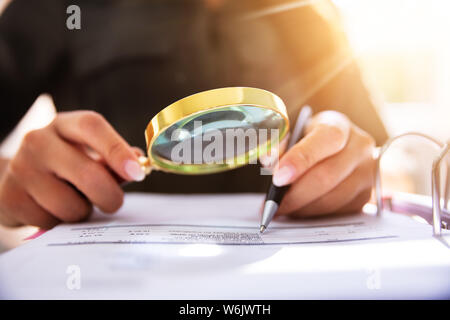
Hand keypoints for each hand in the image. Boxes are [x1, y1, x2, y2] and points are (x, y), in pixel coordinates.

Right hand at [0, 111, 144, 228]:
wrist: (19, 179)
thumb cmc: (66, 165)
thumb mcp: (89, 154)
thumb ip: (115, 160)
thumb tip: (139, 164)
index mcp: (65, 125)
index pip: (92, 126)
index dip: (117, 150)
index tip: (137, 173)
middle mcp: (38, 141)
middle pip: (88, 174)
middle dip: (110, 196)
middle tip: (114, 202)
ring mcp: (21, 169)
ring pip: (70, 206)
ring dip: (82, 212)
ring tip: (74, 201)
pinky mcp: (10, 197)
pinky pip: (50, 223)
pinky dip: (60, 224)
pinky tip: (53, 210)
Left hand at [272, 111, 375, 216]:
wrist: (338, 150)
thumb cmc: (309, 141)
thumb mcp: (293, 133)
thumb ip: (280, 145)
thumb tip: (269, 160)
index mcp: (339, 125)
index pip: (326, 140)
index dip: (300, 159)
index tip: (278, 177)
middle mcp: (359, 147)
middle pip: (327, 176)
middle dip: (295, 193)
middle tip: (273, 202)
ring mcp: (366, 173)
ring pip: (332, 199)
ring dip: (302, 208)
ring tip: (282, 208)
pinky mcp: (365, 196)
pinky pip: (336, 212)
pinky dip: (313, 214)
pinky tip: (298, 209)